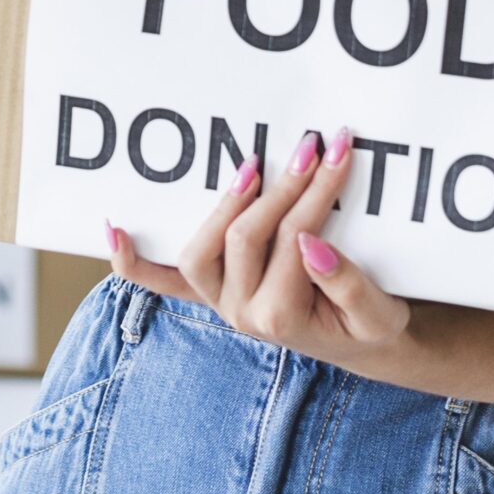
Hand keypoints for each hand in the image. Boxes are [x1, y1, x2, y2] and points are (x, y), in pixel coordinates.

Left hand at [104, 127, 412, 367]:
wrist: (362, 346)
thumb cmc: (372, 326)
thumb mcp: (378, 314)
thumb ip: (346, 283)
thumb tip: (311, 244)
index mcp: (282, 319)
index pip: (295, 238)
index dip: (317, 191)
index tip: (339, 151)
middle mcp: (241, 313)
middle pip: (246, 236)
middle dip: (283, 187)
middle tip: (311, 147)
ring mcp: (219, 303)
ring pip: (199, 250)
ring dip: (223, 205)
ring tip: (252, 167)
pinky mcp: (210, 293)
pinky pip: (160, 281)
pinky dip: (134, 262)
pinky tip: (116, 230)